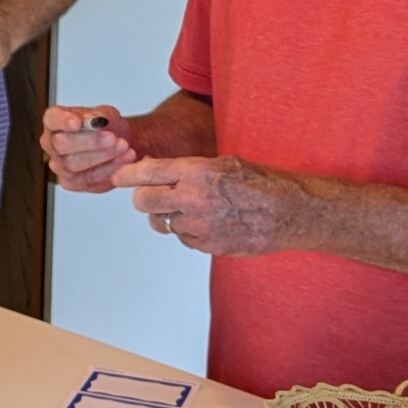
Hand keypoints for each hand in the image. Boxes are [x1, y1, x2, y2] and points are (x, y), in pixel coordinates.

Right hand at [42, 104, 134, 191]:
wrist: (119, 144)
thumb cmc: (108, 127)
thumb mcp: (108, 114)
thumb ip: (99, 115)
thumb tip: (94, 120)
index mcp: (55, 121)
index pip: (52, 118)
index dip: (63, 121)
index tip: (78, 122)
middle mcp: (51, 143)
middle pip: (61, 144)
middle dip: (90, 142)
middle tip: (112, 138)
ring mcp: (59, 165)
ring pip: (73, 164)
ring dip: (102, 156)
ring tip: (122, 147)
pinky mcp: (70, 182)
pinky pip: (85, 179)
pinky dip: (107, 170)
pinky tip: (121, 161)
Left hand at [111, 155, 304, 256]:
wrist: (289, 212)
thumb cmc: (259, 183)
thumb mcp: (223, 162)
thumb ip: (187, 169)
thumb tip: (152, 170)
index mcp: (197, 171)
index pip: (146, 172)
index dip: (127, 174)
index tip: (117, 176)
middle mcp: (193, 199)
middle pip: (143, 202)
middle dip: (143, 198)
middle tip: (150, 195)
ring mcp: (200, 225)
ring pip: (163, 222)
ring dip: (170, 216)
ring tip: (193, 208)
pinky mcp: (208, 246)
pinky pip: (183, 239)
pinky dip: (189, 232)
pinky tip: (208, 223)